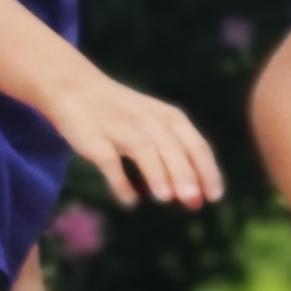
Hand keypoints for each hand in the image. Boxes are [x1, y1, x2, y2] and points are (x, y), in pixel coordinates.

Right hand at [46, 65, 223, 209]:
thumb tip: (195, 196)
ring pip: (144, 148)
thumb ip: (177, 156)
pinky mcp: (93, 137)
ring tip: (166, 198)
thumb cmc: (126, 116)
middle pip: (172, 147)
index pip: (196, 145)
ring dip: (157, 173)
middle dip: (184, 175)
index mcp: (170, 118)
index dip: (206, 171)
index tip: (214, 197)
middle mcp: (148, 120)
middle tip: (193, 201)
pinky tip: (130, 201)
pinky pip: (108, 159)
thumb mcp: (157, 126)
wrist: (76, 88)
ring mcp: (120, 127)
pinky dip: (119, 180)